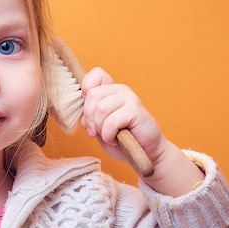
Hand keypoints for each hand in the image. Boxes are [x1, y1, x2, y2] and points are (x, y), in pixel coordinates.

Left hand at [80, 67, 204, 195]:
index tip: (90, 112)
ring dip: (100, 128)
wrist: (145, 153)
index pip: (95, 74)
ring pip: (100, 109)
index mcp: (110, 90)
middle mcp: (120, 90)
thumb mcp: (98, 127)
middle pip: (92, 95)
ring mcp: (130, 98)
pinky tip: (116, 139)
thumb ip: (89, 116)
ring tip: (109, 135)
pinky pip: (111, 122)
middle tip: (97, 131)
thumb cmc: (121, 140)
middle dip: (90, 118)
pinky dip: (109, 135)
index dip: (86, 90)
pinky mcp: (136, 111)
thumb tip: (83, 116)